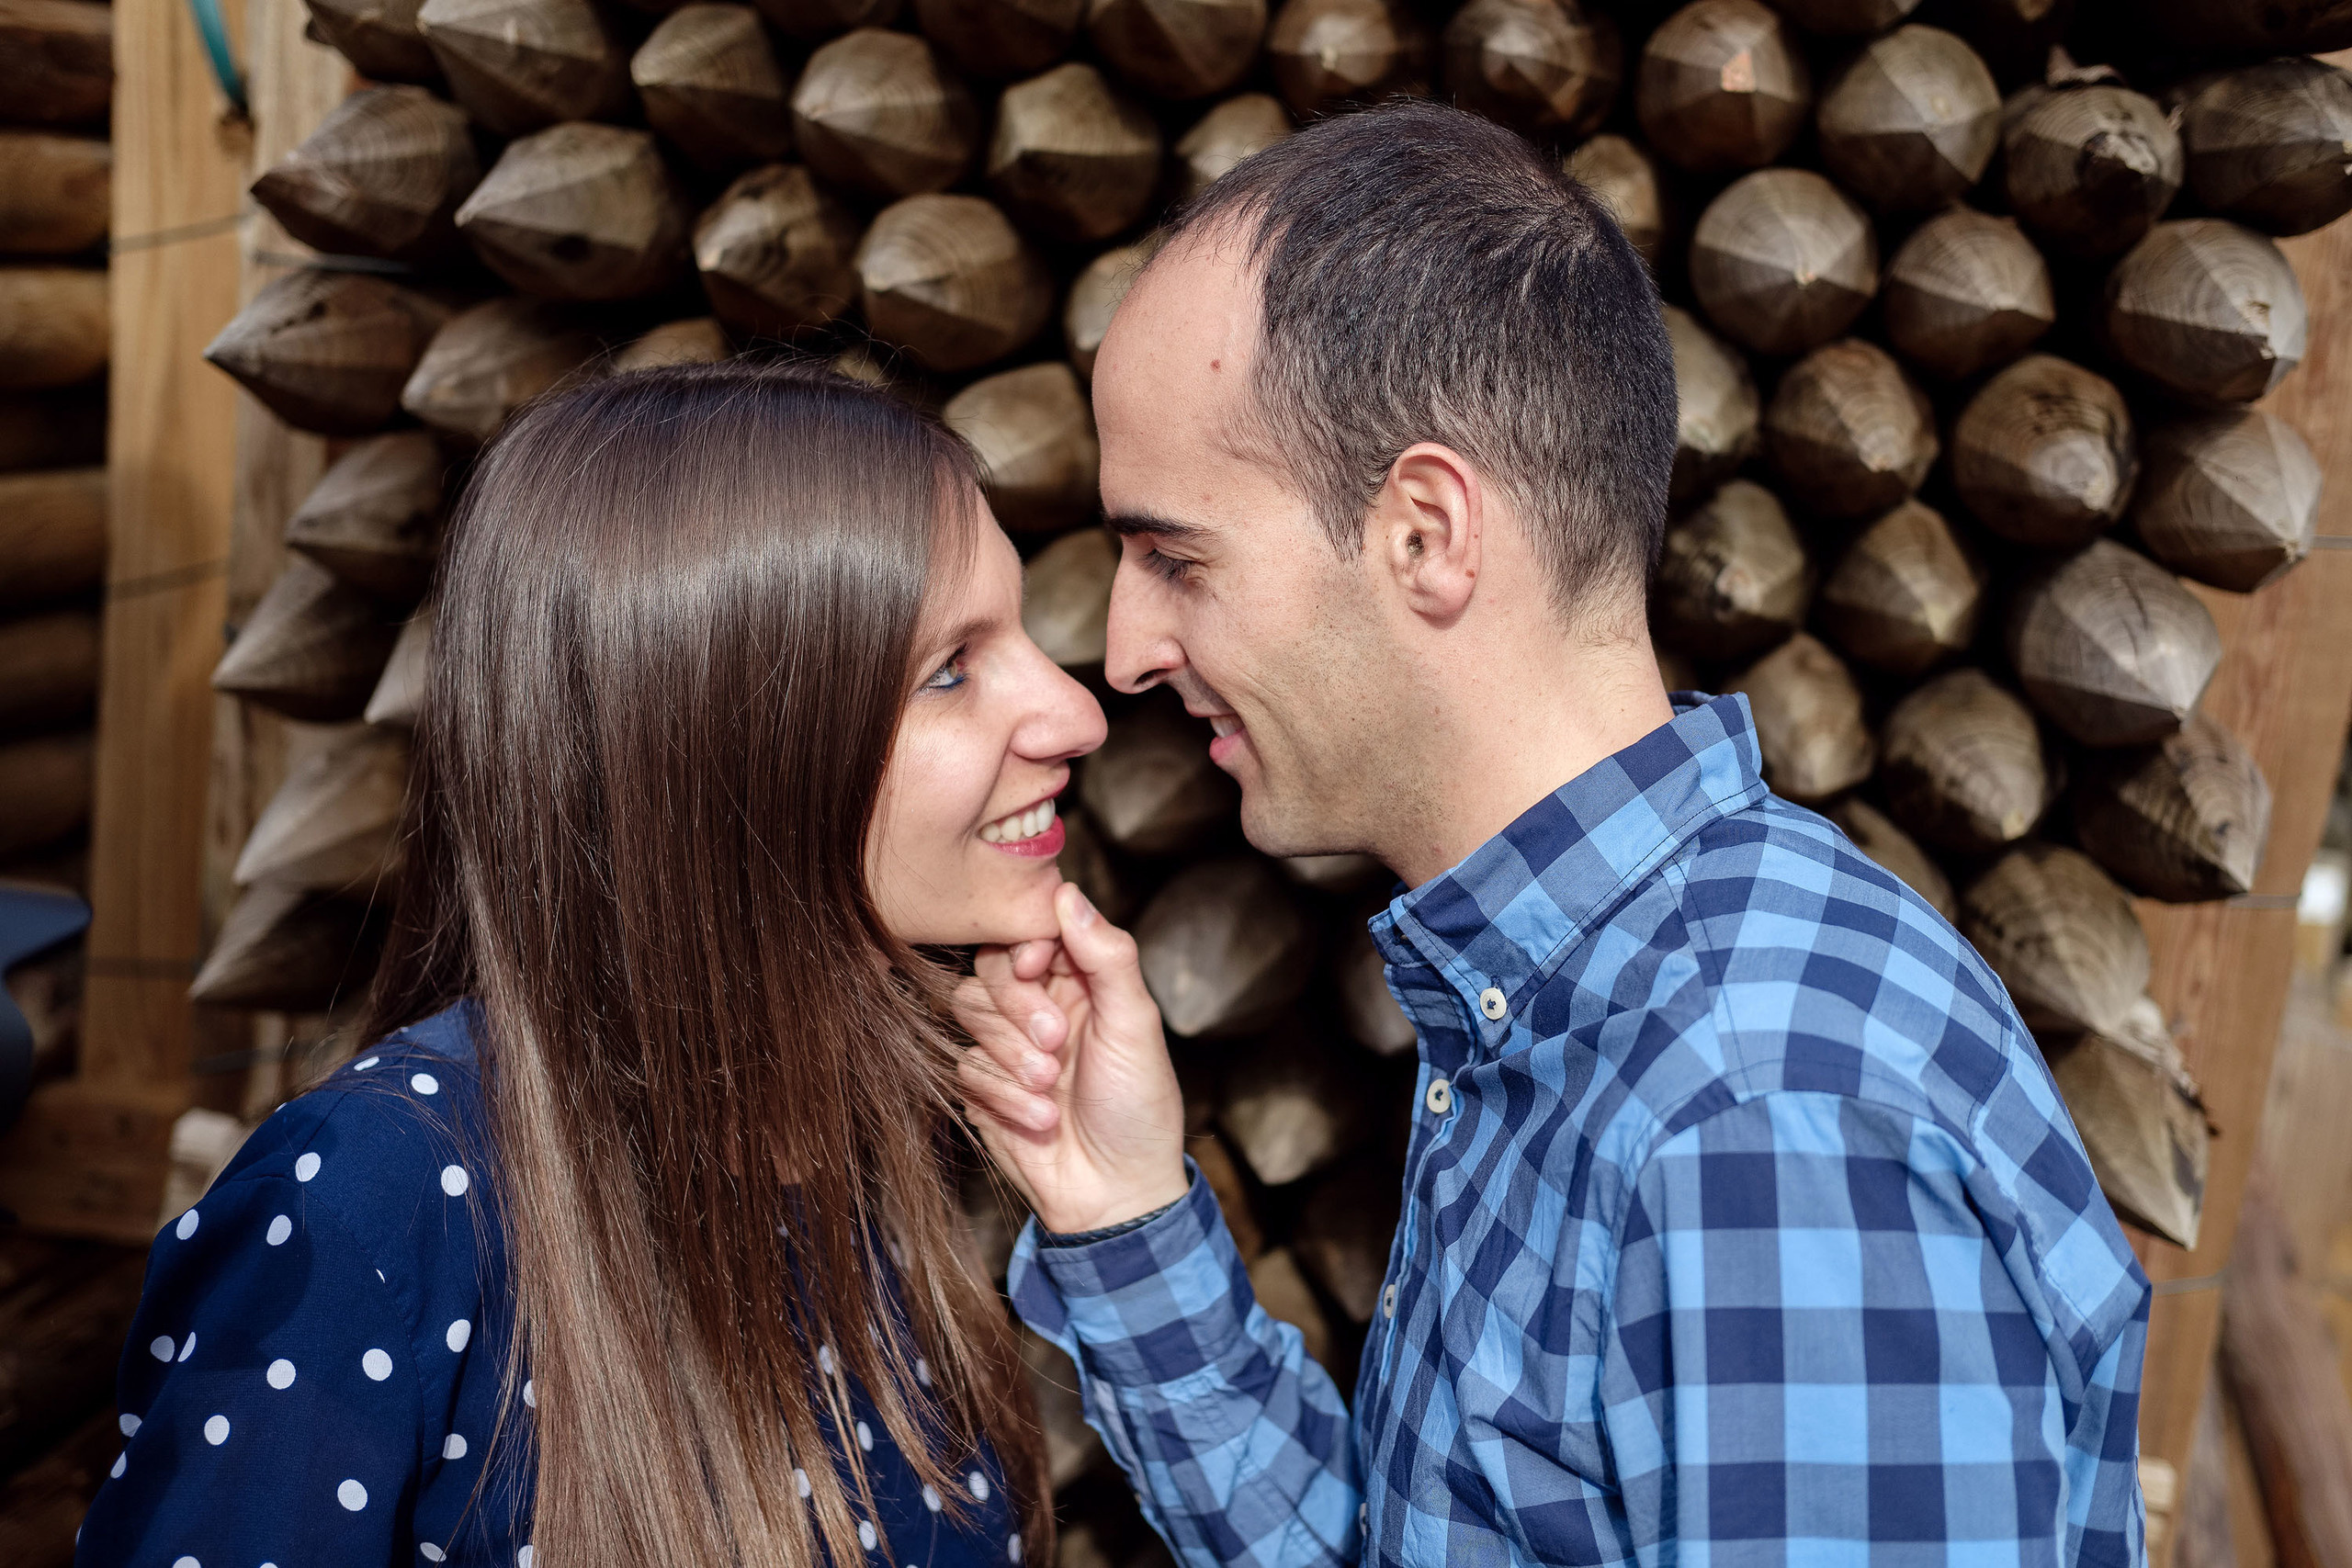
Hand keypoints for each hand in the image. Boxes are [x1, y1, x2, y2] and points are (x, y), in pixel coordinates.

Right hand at [953, 883, 1187, 1234]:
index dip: (1024, 942)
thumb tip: (1067, 893)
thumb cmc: (1138, 1107)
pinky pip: (966, 1066)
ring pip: (968, 1012)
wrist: (1116, 1194)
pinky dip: (1004, 1093)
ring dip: (1010, 1053)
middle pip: (988, 967)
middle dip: (1016, 1003)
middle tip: (1055, 1042)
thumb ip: (1107, 956)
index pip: (1029, 931)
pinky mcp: (983, 1086)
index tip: (1037, 964)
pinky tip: (1042, 1119)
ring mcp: (1007, 1045)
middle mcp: (1040, 1005)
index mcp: (1081, 980)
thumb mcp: (1136, 1024)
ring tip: (1052, 1086)